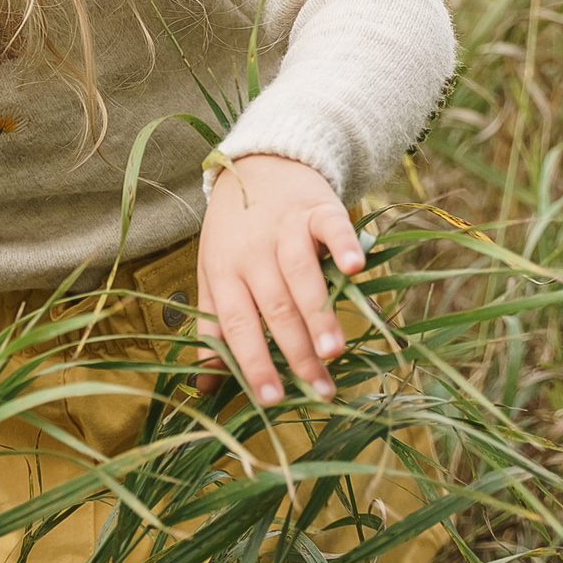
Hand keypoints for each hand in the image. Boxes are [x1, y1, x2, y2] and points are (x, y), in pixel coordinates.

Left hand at [194, 154, 365, 404]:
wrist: (258, 164)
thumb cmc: (235, 232)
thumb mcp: (213, 275)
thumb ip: (212, 329)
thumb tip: (205, 388)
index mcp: (224, 272)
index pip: (237, 325)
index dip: (253, 362)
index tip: (271, 399)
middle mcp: (252, 252)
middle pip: (274, 307)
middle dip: (296, 352)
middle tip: (320, 391)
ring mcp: (285, 228)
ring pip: (301, 275)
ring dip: (319, 313)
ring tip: (335, 351)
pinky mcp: (316, 208)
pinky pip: (331, 227)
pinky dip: (344, 246)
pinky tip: (357, 269)